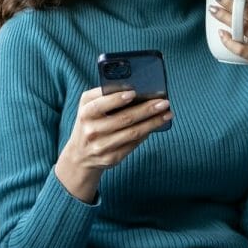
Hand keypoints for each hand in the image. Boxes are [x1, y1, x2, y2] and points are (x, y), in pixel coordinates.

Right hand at [55, 87, 173, 202]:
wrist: (80, 155)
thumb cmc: (89, 122)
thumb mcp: (87, 106)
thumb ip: (102, 95)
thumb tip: (132, 89)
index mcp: (85, 114)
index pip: (100, 105)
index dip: (117, 99)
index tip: (134, 93)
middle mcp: (92, 131)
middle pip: (123, 119)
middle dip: (146, 110)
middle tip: (164, 103)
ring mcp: (101, 147)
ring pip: (132, 133)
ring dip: (153, 123)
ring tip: (166, 114)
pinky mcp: (112, 158)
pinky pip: (133, 144)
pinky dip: (146, 133)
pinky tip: (156, 125)